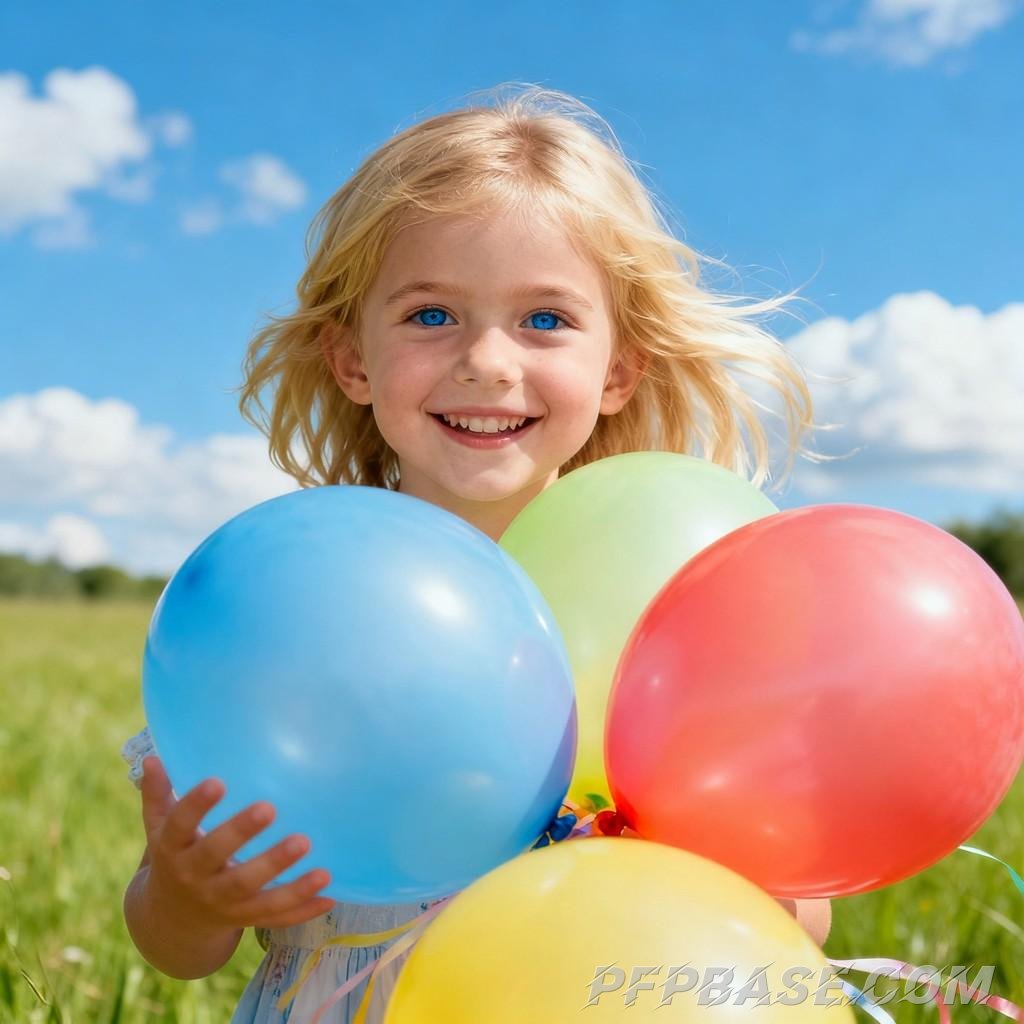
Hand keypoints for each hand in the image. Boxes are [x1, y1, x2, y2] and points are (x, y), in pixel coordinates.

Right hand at [138, 754, 334, 931]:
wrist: (170, 922)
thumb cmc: (173, 857)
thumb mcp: (158, 828)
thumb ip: (158, 794)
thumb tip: (154, 756)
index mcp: (172, 850)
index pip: (179, 825)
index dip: (195, 805)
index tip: (218, 782)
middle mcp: (194, 878)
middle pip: (217, 858)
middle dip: (242, 834)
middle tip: (269, 808)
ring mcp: (221, 903)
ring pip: (253, 893)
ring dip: (284, 877)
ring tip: (310, 848)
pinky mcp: (245, 919)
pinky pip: (275, 916)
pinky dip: (302, 910)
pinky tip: (329, 894)